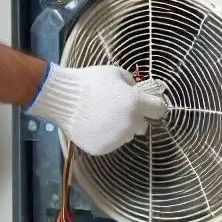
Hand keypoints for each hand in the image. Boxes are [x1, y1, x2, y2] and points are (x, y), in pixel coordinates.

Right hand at [26, 64, 167, 155]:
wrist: (63, 98)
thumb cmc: (90, 81)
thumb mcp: (115, 73)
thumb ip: (130, 84)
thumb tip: (135, 91)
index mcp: (136, 104)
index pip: (159, 109)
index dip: (154, 105)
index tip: (149, 104)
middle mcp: (130, 124)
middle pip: (143, 125)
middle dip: (135, 117)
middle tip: (119, 109)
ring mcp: (117, 139)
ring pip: (126, 135)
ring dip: (120, 127)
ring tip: (102, 117)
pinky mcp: (103, 148)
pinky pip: (111, 142)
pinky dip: (105, 135)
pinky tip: (93, 125)